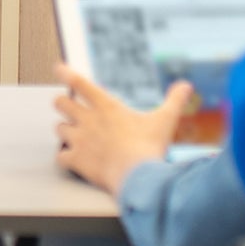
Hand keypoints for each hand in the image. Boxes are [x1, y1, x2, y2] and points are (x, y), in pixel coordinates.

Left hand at [53, 65, 190, 195]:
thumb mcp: (165, 121)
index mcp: (106, 107)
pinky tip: (70, 159)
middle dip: (62, 104)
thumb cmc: (150, 148)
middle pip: (60, 103)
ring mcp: (79, 140)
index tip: (58, 68)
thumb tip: (186, 85)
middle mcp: (88, 120)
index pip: (80, 83)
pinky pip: (60, 156)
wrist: (139, 177)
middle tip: (67, 107)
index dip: (66, 73)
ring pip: (58, 129)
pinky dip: (64, 158)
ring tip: (72, 134)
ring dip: (64, 130)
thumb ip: (174, 101)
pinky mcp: (76, 160)